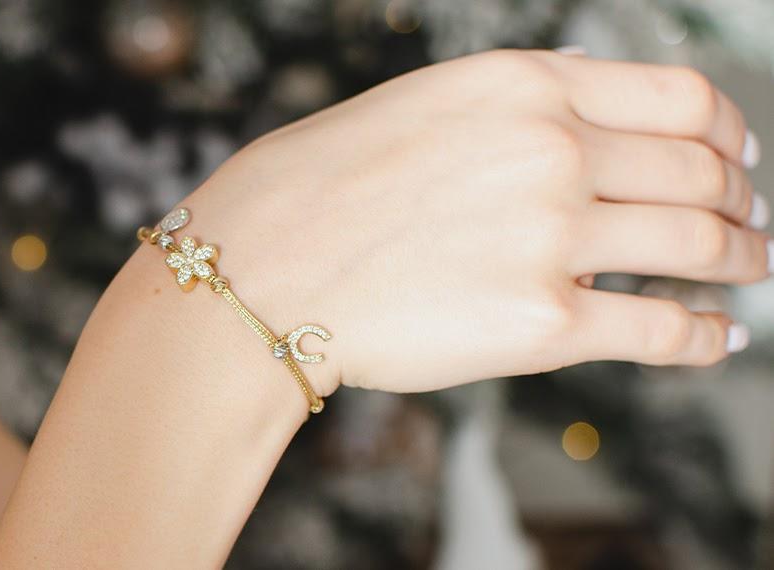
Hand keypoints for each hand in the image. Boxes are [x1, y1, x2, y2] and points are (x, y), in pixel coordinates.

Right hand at [178, 49, 766, 394]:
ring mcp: (553, 240)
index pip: (679, 99)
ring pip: (699, 247)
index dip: (727, 130)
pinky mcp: (541, 326)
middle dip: (741, 202)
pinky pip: (663, 331)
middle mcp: (553, 152)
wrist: (260, 268)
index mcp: (525, 88)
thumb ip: (519, 108)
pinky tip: (716, 337)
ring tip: (746, 272)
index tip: (738, 156)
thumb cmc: (319, 187)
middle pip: (701, 172)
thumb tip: (596, 120)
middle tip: (749, 224)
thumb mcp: (425, 104)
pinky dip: (706, 336)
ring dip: (740, 262)